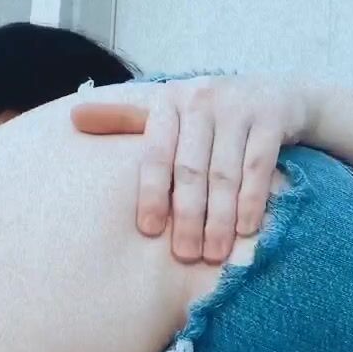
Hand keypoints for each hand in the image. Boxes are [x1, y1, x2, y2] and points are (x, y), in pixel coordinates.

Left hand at [70, 74, 313, 262]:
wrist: (279, 96)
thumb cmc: (214, 115)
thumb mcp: (172, 112)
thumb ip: (128, 119)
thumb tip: (74, 116)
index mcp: (170, 101)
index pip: (155, 153)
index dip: (151, 194)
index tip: (148, 231)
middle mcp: (201, 98)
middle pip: (191, 169)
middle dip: (187, 216)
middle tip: (185, 255)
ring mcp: (239, 106)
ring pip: (225, 173)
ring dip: (220, 218)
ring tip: (214, 253)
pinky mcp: (272, 117)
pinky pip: (258, 167)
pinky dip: (252, 201)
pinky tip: (247, 230)